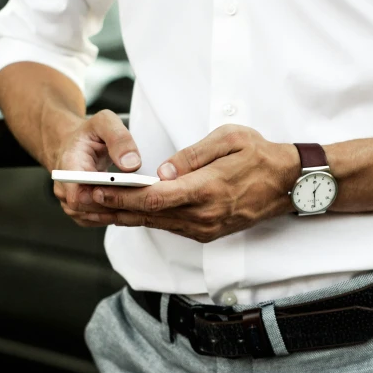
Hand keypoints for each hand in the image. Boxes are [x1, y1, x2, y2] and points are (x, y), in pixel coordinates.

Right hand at [51, 110, 141, 226]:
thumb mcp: (105, 122)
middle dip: (116, 204)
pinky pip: (98, 219)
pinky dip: (116, 215)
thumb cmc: (90, 135)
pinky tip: (133, 206)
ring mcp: (72, 202)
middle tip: (143, 199)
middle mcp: (65, 188)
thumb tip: (131, 164)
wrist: (78, 144)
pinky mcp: (82, 210)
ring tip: (142, 203)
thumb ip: (119, 138)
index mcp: (68, 166)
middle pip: (89, 209)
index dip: (100, 198)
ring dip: (118, 212)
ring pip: (95, 217)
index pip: (77, 194)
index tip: (123, 192)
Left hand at [89, 125, 300, 242]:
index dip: (122, 194)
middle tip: (81, 199)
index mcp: (208, 190)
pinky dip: (145, 219)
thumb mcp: (230, 140)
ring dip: (124, 216)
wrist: (290, 185)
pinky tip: (126, 212)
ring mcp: (206, 228)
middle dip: (112, 206)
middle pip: (148, 214)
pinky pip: (169, 227)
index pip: (155, 197)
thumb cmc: (261, 156)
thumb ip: (193, 155)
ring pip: (156, 224)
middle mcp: (204, 216)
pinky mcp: (207, 233)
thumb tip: (163, 171)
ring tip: (94, 206)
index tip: (97, 187)